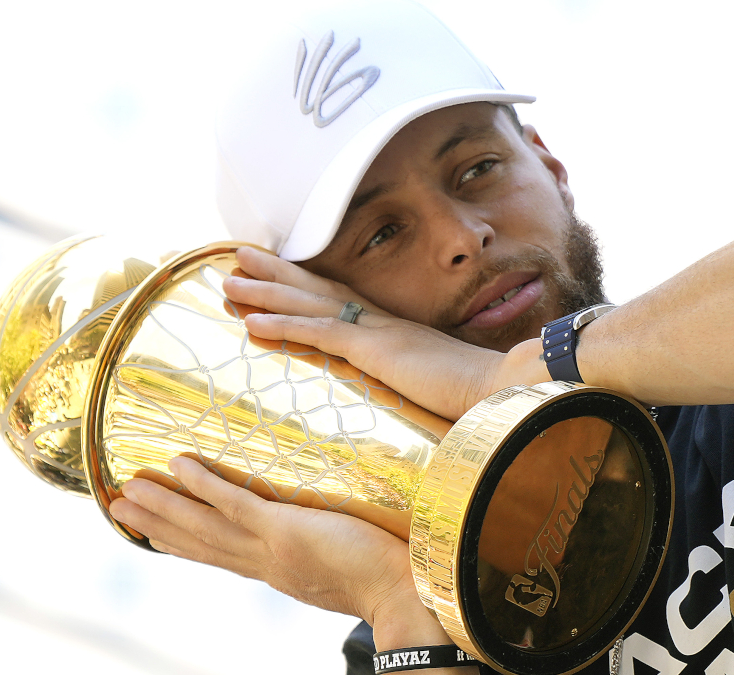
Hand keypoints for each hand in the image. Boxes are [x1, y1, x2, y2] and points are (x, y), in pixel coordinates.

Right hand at [108, 457, 452, 649]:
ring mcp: (271, 546)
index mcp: (278, 572)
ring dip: (163, 507)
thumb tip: (332, 536)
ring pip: (204, 524)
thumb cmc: (391, 580)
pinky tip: (178, 464)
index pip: (222, 555)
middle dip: (158, 526)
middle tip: (118, 508)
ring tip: (126, 491)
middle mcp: (265, 563)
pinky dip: (204, 484)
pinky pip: (234, 501)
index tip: (157, 533)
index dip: (185, 543)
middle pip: (199, 543)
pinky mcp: (284, 529)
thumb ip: (330, 552)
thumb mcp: (347, 567)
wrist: (405, 596)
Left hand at [223, 248, 547, 420]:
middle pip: (317, 289)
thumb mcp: (436, 383)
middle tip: (236, 258)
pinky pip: (320, 332)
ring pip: (309, 304)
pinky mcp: (376, 350)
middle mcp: (381, 323)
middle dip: (274, 273)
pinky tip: (251, 322)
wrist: (506, 390)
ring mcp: (377, 332)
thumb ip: (415, 380)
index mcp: (393, 330)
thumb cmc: (480, 394)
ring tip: (227, 281)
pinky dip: (284, 324)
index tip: (273, 272)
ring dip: (265, 292)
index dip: (303, 285)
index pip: (340, 301)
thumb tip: (409, 391)